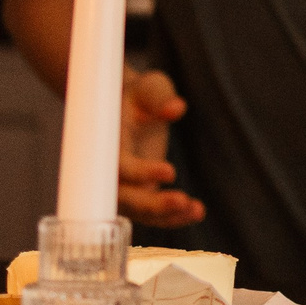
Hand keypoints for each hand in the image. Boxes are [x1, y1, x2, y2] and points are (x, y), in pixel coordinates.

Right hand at [119, 66, 204, 227]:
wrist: (130, 105)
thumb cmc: (140, 94)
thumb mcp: (149, 87)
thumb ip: (159, 96)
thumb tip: (174, 108)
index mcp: (108, 144)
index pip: (119, 166)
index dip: (140, 172)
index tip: (171, 171)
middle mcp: (111, 171)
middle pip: (125, 199)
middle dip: (152, 205)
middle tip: (182, 200)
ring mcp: (125, 185)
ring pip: (139, 212)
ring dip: (166, 216)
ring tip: (196, 210)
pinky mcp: (140, 192)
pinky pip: (152, 214)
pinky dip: (173, 217)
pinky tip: (197, 212)